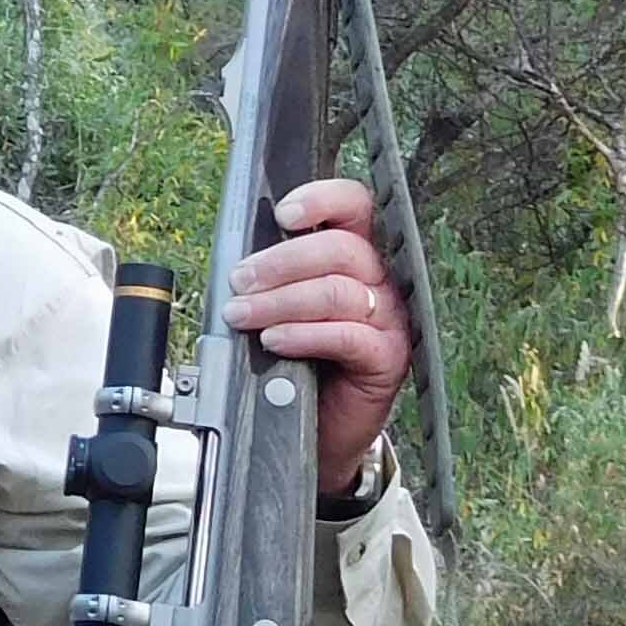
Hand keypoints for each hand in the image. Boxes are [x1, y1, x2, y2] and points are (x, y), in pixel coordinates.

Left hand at [223, 176, 408, 500]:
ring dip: (280, 301)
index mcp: (356, 253)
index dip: (321, 200)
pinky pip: (347, 335)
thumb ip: (272, 276)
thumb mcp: (282, 306)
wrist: (319, 424)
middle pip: (341, 248)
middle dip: (280, 262)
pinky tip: (275, 340)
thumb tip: (237, 260)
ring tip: (243, 315)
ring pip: (338, 291)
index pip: (353, 207)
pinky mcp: (388, 356)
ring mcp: (388, 318)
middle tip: (240, 281)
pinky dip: (304, 334)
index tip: (283, 214)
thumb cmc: (299, 357)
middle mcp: (379, 279)